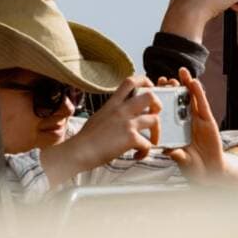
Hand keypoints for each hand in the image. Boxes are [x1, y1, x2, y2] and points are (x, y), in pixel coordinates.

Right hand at [41, 76, 160, 184]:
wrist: (78, 151)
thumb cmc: (85, 138)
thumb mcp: (99, 116)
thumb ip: (112, 112)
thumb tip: (120, 116)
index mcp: (113, 103)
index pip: (130, 81)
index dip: (144, 81)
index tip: (150, 87)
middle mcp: (121, 110)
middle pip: (150, 96)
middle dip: (158, 105)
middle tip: (154, 116)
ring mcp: (127, 123)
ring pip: (155, 120)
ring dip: (156, 133)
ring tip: (151, 141)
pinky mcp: (130, 138)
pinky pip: (148, 144)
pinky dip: (146, 151)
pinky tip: (138, 155)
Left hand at [164, 68, 237, 185]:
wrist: (210, 172)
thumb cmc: (193, 165)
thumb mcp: (181, 159)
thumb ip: (176, 153)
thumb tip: (167, 149)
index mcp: (175, 128)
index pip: (166, 110)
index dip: (160, 98)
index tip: (151, 88)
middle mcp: (185, 121)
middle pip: (177, 100)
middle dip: (171, 88)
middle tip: (163, 79)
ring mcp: (197, 119)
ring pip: (191, 98)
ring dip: (186, 84)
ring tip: (181, 72)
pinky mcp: (208, 120)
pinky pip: (202, 104)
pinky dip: (199, 93)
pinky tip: (194, 83)